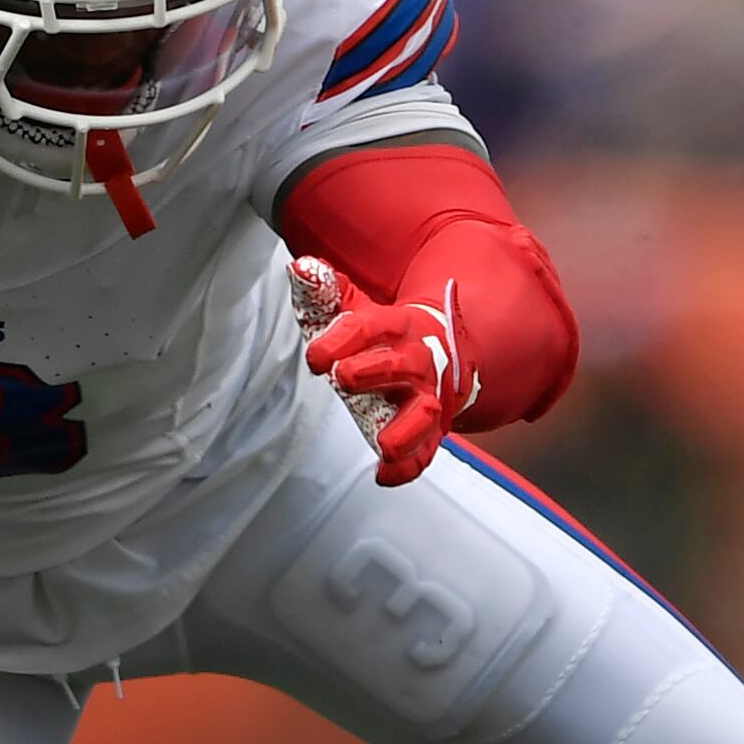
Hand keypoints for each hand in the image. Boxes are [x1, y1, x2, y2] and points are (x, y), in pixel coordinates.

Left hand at [290, 255, 477, 487]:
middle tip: (344, 379)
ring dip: (407, 431)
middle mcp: (419, 361)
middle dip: (375, 371)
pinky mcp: (430, 430)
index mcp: (398, 326)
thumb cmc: (387, 335)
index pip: (371, 327)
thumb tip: (300, 268)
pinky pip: (426, 451)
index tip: (315, 358)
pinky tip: (385, 475)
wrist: (443, 351)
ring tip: (385, 446)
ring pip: (425, 413)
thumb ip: (326, 291)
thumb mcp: (358, 309)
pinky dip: (409, 466)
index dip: (341, 339)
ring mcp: (428, 397)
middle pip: (404, 365)